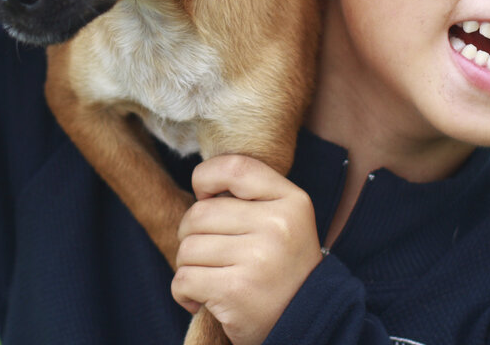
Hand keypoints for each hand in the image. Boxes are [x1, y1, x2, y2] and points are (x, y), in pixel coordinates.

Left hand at [172, 154, 322, 344]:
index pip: (235, 167)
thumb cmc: (283, 267)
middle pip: (200, 213)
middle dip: (191, 234)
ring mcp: (257, 259)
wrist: (307, 323)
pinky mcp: (236, 291)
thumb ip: (251, 196)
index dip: (206, 176)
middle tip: (208, 253)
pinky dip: (183, 292)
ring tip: (210, 276)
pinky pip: (183, 279)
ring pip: (187, 248)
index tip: (204, 195)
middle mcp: (277, 226)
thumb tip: (202, 186)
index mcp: (291, 201)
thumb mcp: (285, 220)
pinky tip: (201, 299)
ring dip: (188, 266)